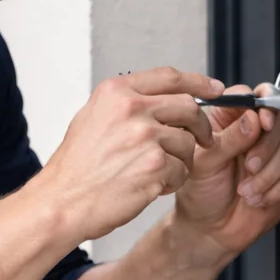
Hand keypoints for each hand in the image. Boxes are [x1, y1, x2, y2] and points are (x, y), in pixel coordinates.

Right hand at [39, 66, 223, 239]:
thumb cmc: (76, 168)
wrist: (63, 202)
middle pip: (188, 107)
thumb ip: (126, 104)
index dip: (199, 82)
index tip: (216, 89)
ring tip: (159, 172)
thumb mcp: (92, 119)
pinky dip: (173, 181)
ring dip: (182, 159)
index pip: (170, 77)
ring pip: (188, 142)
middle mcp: (131, 108)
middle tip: (204, 139)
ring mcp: (144, 136)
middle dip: (201, 126)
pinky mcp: (155, 165)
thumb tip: (162, 98)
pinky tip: (151, 186)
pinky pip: (182, 169)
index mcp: (116, 92)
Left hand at [171, 84, 279, 263]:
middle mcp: (252, 134)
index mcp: (228, 122)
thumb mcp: (204, 164)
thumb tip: (251, 120)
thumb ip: (227, 140)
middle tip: (249, 167)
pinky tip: (259, 199)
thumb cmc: (199, 194)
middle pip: (278, 121)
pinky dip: (278, 188)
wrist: (209, 231)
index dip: (263, 105)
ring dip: (270, 174)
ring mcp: (271, 155)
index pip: (253, 97)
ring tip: (247, 191)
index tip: (262, 123)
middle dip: (266, 147)